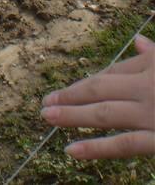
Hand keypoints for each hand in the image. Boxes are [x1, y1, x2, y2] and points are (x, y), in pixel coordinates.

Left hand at [41, 34, 154, 159]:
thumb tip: (138, 40)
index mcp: (152, 65)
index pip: (114, 72)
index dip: (89, 81)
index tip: (70, 90)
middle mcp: (147, 87)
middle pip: (101, 89)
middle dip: (71, 94)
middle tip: (45, 101)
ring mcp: (150, 114)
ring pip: (104, 113)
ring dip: (72, 115)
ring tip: (46, 116)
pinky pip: (124, 145)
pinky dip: (96, 148)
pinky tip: (71, 151)